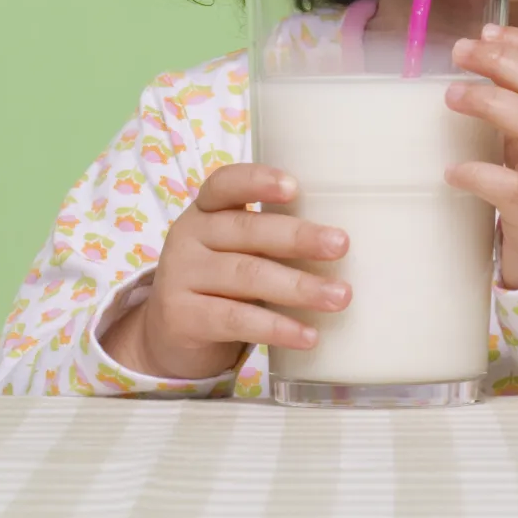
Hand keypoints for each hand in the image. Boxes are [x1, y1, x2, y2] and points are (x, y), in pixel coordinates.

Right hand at [98, 163, 350, 380]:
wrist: (171, 333)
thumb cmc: (224, 280)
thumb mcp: (241, 249)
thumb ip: (275, 238)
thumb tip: (346, 244)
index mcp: (208, 210)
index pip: (225, 184)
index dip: (257, 181)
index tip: (294, 187)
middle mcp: (189, 236)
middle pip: (247, 230)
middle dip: (299, 238)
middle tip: (342, 245)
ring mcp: (180, 276)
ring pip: (246, 276)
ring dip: (299, 287)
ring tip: (340, 297)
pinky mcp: (181, 317)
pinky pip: (235, 320)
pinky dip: (276, 328)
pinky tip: (308, 336)